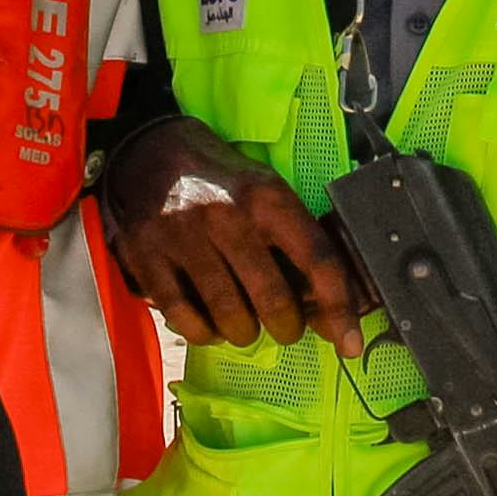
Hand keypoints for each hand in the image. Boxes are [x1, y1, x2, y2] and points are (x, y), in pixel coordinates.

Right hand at [99, 115, 364, 357]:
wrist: (152, 150)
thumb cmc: (223, 182)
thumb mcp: (268, 194)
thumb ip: (298, 247)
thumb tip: (329, 314)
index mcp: (268, 198)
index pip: (318, 260)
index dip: (340, 309)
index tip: (350, 344)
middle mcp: (228, 217)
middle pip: (274, 299)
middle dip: (287, 328)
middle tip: (285, 327)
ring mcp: (184, 237)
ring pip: (229, 315)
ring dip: (244, 333)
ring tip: (244, 325)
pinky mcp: (146, 255)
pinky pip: (184, 316)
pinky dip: (203, 333)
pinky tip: (209, 325)